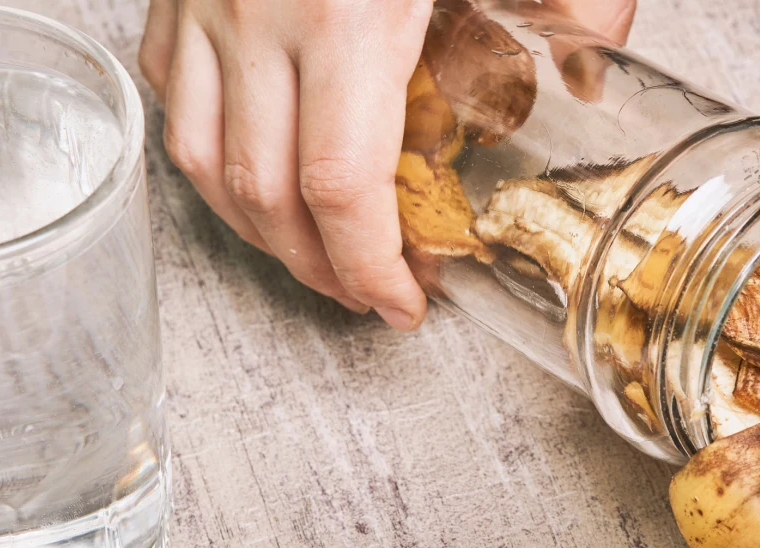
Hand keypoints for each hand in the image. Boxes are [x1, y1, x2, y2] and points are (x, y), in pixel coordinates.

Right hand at [139, 0, 635, 329]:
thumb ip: (579, 0)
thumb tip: (591, 75)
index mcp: (352, 15)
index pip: (341, 189)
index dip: (369, 270)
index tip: (405, 306)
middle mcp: (260, 17)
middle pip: (267, 197)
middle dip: (320, 270)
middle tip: (370, 296)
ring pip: (203, 161)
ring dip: (260, 231)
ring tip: (315, 258)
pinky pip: (168, 95)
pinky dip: (207, 157)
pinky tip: (253, 176)